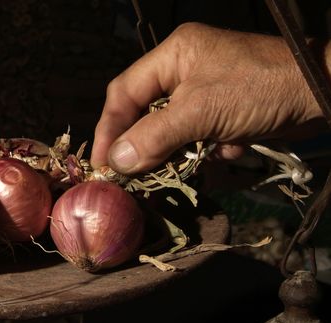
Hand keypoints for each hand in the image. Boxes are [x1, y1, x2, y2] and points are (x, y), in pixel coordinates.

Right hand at [90, 22, 326, 174]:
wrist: (321, 95)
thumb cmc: (259, 89)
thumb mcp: (201, 111)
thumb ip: (155, 136)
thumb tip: (118, 162)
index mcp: (172, 56)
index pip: (124, 92)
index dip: (110, 128)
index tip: (103, 162)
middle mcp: (182, 72)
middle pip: (143, 114)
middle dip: (141, 145)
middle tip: (129, 176)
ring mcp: (201, 94)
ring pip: (167, 131)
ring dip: (174, 153)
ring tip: (177, 170)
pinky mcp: (219, 114)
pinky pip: (194, 139)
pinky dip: (203, 153)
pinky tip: (223, 152)